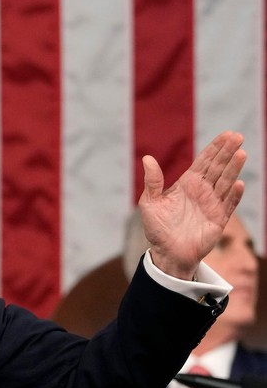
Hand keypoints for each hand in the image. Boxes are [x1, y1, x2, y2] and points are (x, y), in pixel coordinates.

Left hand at [138, 131, 246, 279]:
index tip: (227, 134)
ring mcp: (212, 205)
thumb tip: (147, 158)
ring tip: (241, 153)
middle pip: (217, 167)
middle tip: (238, 136)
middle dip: (227, 152)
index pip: (204, 161)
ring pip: (225, 183)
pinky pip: (228, 205)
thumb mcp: (149, 203)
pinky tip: (238, 183)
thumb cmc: (157, 228)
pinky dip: (233, 195)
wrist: (166, 253)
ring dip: (233, 169)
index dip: (215, 148)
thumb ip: (152, 181)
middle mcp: (202, 191)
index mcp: (187, 184)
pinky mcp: (218, 220)